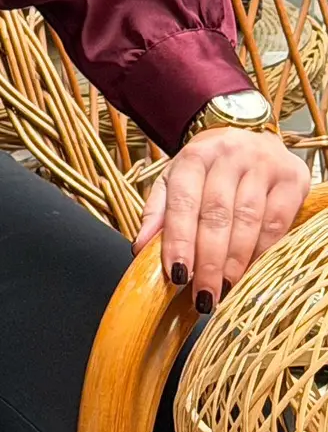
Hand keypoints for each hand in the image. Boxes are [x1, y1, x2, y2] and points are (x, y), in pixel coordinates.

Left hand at [132, 127, 308, 307]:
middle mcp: (228, 155)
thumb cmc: (210, 168)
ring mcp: (262, 165)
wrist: (252, 137)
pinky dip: (262, 251)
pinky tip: (250, 271)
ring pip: (247, 220)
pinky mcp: (291, 179)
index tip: (176, 274)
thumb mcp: (177, 179)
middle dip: (208, 260)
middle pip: (216, 214)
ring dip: (235, 261)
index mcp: (195, 155)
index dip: (179, 240)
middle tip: (202, 294)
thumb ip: (159, 211)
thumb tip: (140, 247)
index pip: (183, 201)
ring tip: (224, 289)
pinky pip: (276, 222)